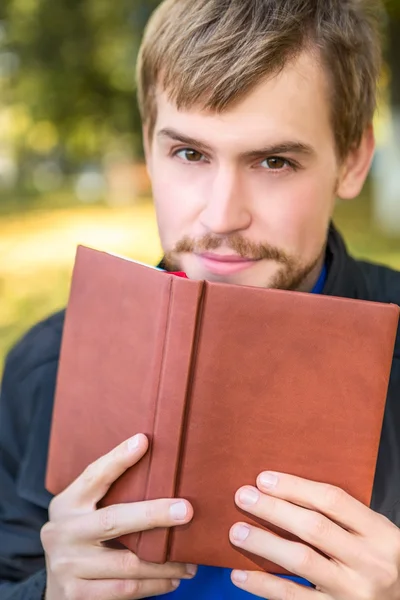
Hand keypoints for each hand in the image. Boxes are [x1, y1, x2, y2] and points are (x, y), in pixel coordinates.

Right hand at [41, 434, 196, 599]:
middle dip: (153, 515)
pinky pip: (124, 590)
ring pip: (126, 563)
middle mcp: (63, 532)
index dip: (118, 459)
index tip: (143, 441)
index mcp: (67, 504)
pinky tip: (173, 580)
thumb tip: (161, 472)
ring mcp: (67, 565)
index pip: (94, 476)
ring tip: (190, 561)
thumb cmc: (84, 540)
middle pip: (113, 520)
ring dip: (164, 563)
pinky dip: (154, 585)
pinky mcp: (75, 594)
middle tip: (186, 511)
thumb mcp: (85, 513)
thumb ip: (111, 496)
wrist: (56, 589)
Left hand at [229, 472, 399, 598]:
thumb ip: (341, 516)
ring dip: (264, 544)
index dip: (295, 487)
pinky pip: (293, 598)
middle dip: (274, 509)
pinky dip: (263, 585)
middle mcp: (368, 562)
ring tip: (236, 531)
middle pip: (314, 527)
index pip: (333, 500)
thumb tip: (283, 492)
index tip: (264, 478)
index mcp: (379, 533)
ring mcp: (352, 592)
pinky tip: (240, 574)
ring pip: (301, 561)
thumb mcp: (373, 534)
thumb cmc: (378, 560)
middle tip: (243, 497)